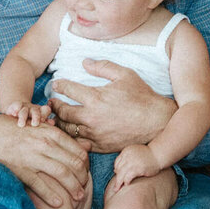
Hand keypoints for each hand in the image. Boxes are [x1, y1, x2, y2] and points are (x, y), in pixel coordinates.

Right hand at [0, 111, 88, 208]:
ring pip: (62, 174)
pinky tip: (59, 203)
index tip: (86, 173)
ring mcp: (33, 158)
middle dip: (83, 179)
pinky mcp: (21, 170)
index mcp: (53, 134)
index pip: (79, 152)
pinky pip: (40, 185)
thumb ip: (64, 138)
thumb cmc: (22, 132)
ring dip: (73, 188)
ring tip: (79, 197)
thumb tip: (87, 147)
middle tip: (84, 187)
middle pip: (74, 164)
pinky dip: (51, 196)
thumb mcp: (44, 129)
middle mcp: (45, 145)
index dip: (86, 165)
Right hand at [3, 100, 51, 127]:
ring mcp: (24, 107)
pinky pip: (16, 105)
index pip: (46, 110)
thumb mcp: (38, 123)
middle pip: (35, 111)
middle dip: (36, 117)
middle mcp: (33, 109)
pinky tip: (14, 113)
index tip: (43, 121)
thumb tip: (52, 123)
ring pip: (25, 110)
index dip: (45, 115)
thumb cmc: (30, 123)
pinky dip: (15, 109)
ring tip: (21, 124)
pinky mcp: (15, 106)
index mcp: (41, 112)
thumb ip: (45, 123)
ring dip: (23, 117)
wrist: (17, 113)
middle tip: (35, 124)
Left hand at [50, 61, 174, 152]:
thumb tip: (85, 62)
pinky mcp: (100, 146)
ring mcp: (95, 134)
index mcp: (95, 98)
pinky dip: (73, 137)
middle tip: (52, 102)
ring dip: (60, 123)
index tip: (56, 84)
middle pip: (62, 112)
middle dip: (55, 106)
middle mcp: (91, 117)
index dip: (59, 85)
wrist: (157, 122)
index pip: (67, 90)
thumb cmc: (142, 97)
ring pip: (68, 130)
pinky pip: (79, 143)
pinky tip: (72, 132)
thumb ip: (103, 66)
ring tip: (58, 118)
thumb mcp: (125, 75)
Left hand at [112, 143, 160, 187]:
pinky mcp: (138, 168)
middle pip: (118, 169)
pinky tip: (127, 185)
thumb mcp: (134, 153)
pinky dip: (126, 181)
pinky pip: (128, 177)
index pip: (117, 162)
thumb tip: (115, 171)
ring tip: (117, 189)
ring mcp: (132, 162)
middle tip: (115, 187)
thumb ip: (126, 159)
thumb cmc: (148, 155)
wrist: (159, 154)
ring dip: (118, 183)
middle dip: (117, 178)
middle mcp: (128, 156)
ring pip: (121, 174)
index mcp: (127, 151)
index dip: (117, 170)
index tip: (119, 176)